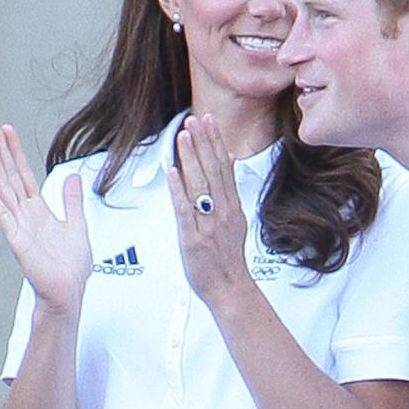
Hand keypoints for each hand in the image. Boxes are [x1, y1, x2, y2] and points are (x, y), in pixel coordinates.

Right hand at [0, 124, 91, 313]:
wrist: (69, 291)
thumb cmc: (71, 267)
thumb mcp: (77, 225)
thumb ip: (72, 201)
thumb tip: (73, 177)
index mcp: (38, 211)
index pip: (23, 174)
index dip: (15, 152)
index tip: (8, 131)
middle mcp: (25, 215)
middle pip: (9, 176)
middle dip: (0, 151)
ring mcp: (18, 226)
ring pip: (2, 189)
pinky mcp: (16, 240)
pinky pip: (1, 214)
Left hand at [167, 115, 250, 310]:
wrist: (230, 288)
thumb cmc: (228, 258)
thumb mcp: (235, 219)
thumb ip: (230, 189)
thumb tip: (229, 160)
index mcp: (231, 206)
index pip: (223, 166)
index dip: (215, 142)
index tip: (208, 121)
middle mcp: (221, 212)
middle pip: (213, 170)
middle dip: (203, 143)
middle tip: (194, 120)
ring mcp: (208, 225)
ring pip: (200, 186)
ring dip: (191, 158)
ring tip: (184, 136)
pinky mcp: (193, 239)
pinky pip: (185, 210)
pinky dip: (178, 190)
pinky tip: (172, 172)